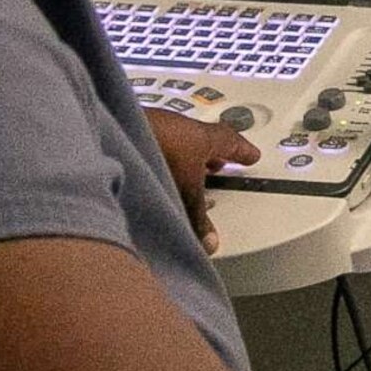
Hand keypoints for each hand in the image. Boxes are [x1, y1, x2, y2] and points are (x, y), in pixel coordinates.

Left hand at [143, 109, 260, 252]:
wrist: (119, 134)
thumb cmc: (159, 147)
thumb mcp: (186, 190)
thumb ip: (199, 218)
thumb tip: (209, 242)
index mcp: (203, 136)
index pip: (230, 141)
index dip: (242, 151)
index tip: (251, 155)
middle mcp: (181, 128)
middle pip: (203, 139)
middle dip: (212, 154)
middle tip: (219, 164)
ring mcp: (156, 128)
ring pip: (178, 142)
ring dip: (184, 156)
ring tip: (184, 173)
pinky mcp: (135, 133)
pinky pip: (156, 146)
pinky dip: (161, 157)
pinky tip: (154, 170)